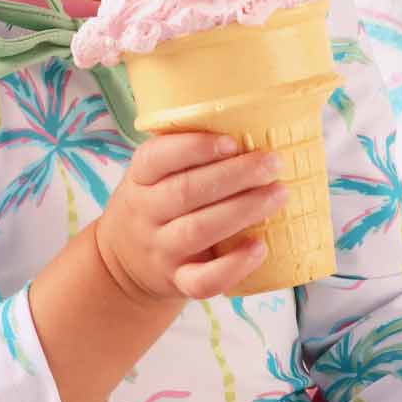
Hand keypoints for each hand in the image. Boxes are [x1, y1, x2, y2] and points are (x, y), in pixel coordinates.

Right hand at [95, 131, 287, 302]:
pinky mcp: (178, 282)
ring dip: (244, 210)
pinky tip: (260, 248)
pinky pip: (203, 281)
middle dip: (235, 175)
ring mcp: (161, 250)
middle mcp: (146, 213)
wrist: (122, 266)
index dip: (195, 147)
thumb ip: (187, 154)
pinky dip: (234, 266)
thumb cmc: (156, 206)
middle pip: (186, 192)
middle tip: (272, 162)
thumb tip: (256, 120)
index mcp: (140, 178)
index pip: (158, 157)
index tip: (232, 141)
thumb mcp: (154, 176)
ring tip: (279, 193)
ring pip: (199, 231)